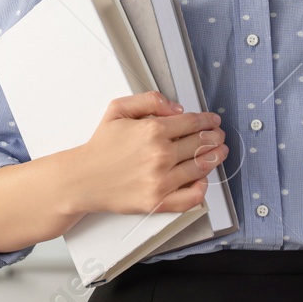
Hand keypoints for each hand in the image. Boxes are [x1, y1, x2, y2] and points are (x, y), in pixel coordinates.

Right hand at [67, 91, 224, 215]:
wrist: (83, 178)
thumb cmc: (101, 146)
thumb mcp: (118, 109)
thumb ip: (149, 100)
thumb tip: (177, 109)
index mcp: (152, 130)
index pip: (192, 123)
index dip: (207, 120)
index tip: (213, 121)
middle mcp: (160, 155)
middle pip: (201, 143)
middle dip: (214, 137)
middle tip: (219, 136)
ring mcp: (161, 180)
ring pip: (200, 167)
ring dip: (215, 158)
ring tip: (219, 153)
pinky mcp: (158, 201)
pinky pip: (191, 197)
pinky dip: (202, 188)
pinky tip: (203, 180)